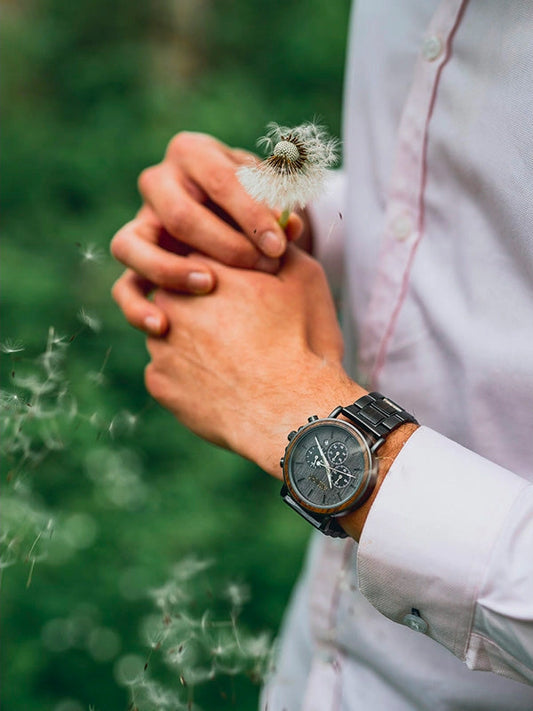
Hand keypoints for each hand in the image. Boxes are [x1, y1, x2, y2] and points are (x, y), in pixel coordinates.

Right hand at [111, 132, 306, 334]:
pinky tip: (164, 327)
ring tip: (210, 286)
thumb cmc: (256, 200)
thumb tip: (289, 226)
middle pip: (180, 214)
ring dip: (170, 270)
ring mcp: (140, 224)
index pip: (219, 179)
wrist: (233, 217)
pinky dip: (137, 309)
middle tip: (264, 267)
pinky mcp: (135, 263)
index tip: (280, 244)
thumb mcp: (273, 192)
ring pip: (132, 246)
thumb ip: (282, 204)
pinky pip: (122, 287)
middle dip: (225, 245)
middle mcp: (158, 183)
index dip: (251, 213)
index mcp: (192, 153)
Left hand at [144, 245, 363, 477]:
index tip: (243, 291)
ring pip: (171, 333)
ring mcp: (159, 345)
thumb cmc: (301, 341)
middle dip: (203, 305)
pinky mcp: (158, 383)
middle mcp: (169, 301)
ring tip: (234, 358)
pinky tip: (222, 384)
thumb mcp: (304, 279)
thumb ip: (278, 246)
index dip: (225, 274)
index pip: (200, 257)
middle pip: (179, 293)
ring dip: (193, 340)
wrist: (290, 411)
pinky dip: (190, 377)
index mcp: (202, 268)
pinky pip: (169, 372)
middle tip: (240, 327)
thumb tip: (270, 231)